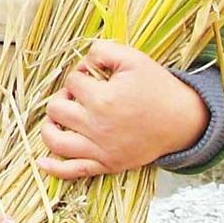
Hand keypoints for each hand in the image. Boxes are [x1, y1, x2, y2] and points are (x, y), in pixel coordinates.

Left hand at [39, 39, 208, 179]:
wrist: (181, 120)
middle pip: (56, 109)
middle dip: (63, 96)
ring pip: (56, 141)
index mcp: (103, 99)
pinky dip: (53, 169)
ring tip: (59, 117)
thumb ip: (103, 50)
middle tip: (79, 93)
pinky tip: (41, 161)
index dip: (80, 72)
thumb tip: (82, 59)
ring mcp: (101, 150)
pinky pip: (73, 171)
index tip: (93, 74)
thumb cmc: (157, 87)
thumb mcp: (133, 58)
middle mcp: (97, 127)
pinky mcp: (106, 165)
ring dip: (50, 126)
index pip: (72, 81)